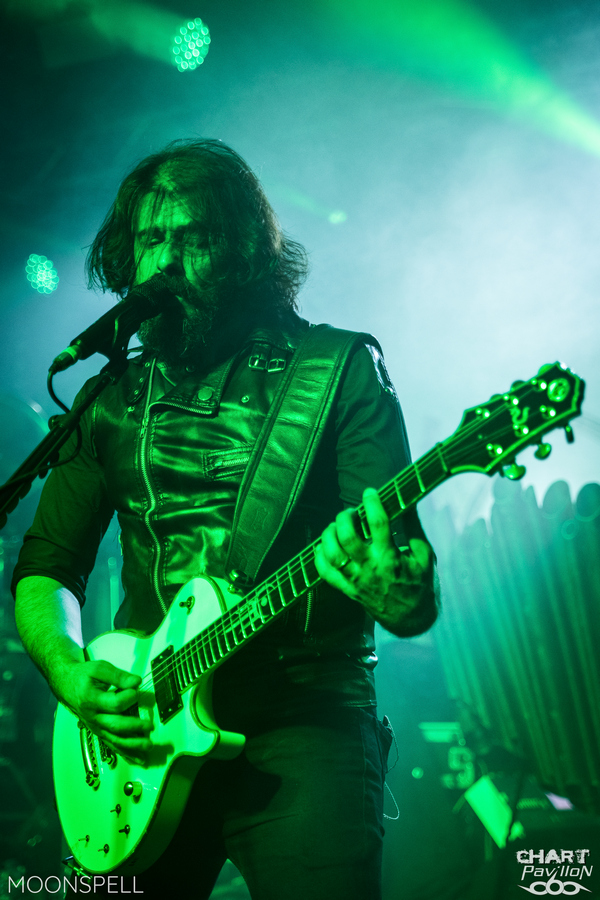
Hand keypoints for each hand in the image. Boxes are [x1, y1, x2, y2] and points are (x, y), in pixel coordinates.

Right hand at [53, 659, 152, 764]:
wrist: (66, 685)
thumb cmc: (84, 676)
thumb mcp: (99, 668)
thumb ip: (118, 676)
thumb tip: (136, 682)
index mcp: (91, 699)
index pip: (114, 704)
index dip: (128, 697)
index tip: (136, 689)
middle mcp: (93, 717)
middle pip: (115, 726)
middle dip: (134, 727)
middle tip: (150, 725)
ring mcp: (96, 727)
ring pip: (115, 740)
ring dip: (133, 745)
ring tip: (149, 745)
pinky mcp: (99, 732)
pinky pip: (113, 745)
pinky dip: (126, 753)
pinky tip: (139, 759)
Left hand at [314, 487, 434, 632]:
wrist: (411, 620)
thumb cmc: (420, 585)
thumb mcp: (425, 556)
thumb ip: (414, 528)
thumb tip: (408, 503)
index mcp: (391, 559)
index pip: (378, 524)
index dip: (372, 504)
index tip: (370, 492)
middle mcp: (370, 569)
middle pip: (348, 537)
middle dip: (345, 517)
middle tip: (351, 511)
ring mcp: (356, 581)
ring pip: (332, 554)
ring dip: (329, 534)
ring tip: (336, 525)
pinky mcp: (348, 590)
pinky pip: (325, 573)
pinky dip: (318, 557)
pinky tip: (323, 545)